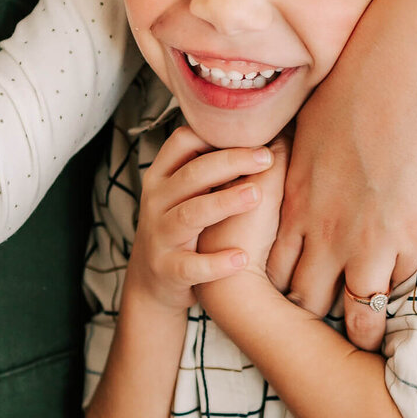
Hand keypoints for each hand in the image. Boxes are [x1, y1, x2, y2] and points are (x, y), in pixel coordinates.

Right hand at [128, 126, 271, 309]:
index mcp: (162, 177)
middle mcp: (157, 202)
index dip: (213, 134)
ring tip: (256, 194)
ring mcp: (160, 236)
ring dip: (224, 203)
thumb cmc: (180, 227)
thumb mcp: (184, 193)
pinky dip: (215, 263)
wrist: (151, 283)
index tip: (251, 133)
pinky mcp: (167, 269)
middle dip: (229, 162)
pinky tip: (241, 258)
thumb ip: (207, 167)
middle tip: (265, 158)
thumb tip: (260, 134)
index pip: (181, 142)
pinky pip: (190, 266)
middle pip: (192, 175)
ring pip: (190, 215)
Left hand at [268, 66, 416, 350]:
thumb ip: (300, 156)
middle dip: (315, 313)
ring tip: (369, 336)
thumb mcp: (307, 125)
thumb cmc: (355, 88)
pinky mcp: (407, 239)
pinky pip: (399, 287)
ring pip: (355, 310)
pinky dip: (401, 297)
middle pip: (306, 297)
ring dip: (362, 325)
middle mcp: (323, 231)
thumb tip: (296, 153)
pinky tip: (407, 301)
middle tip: (326, 324)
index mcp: (294, 201)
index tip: (299, 287)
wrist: (401, 77)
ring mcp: (364, 241)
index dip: (285, 282)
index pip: (275, 265)